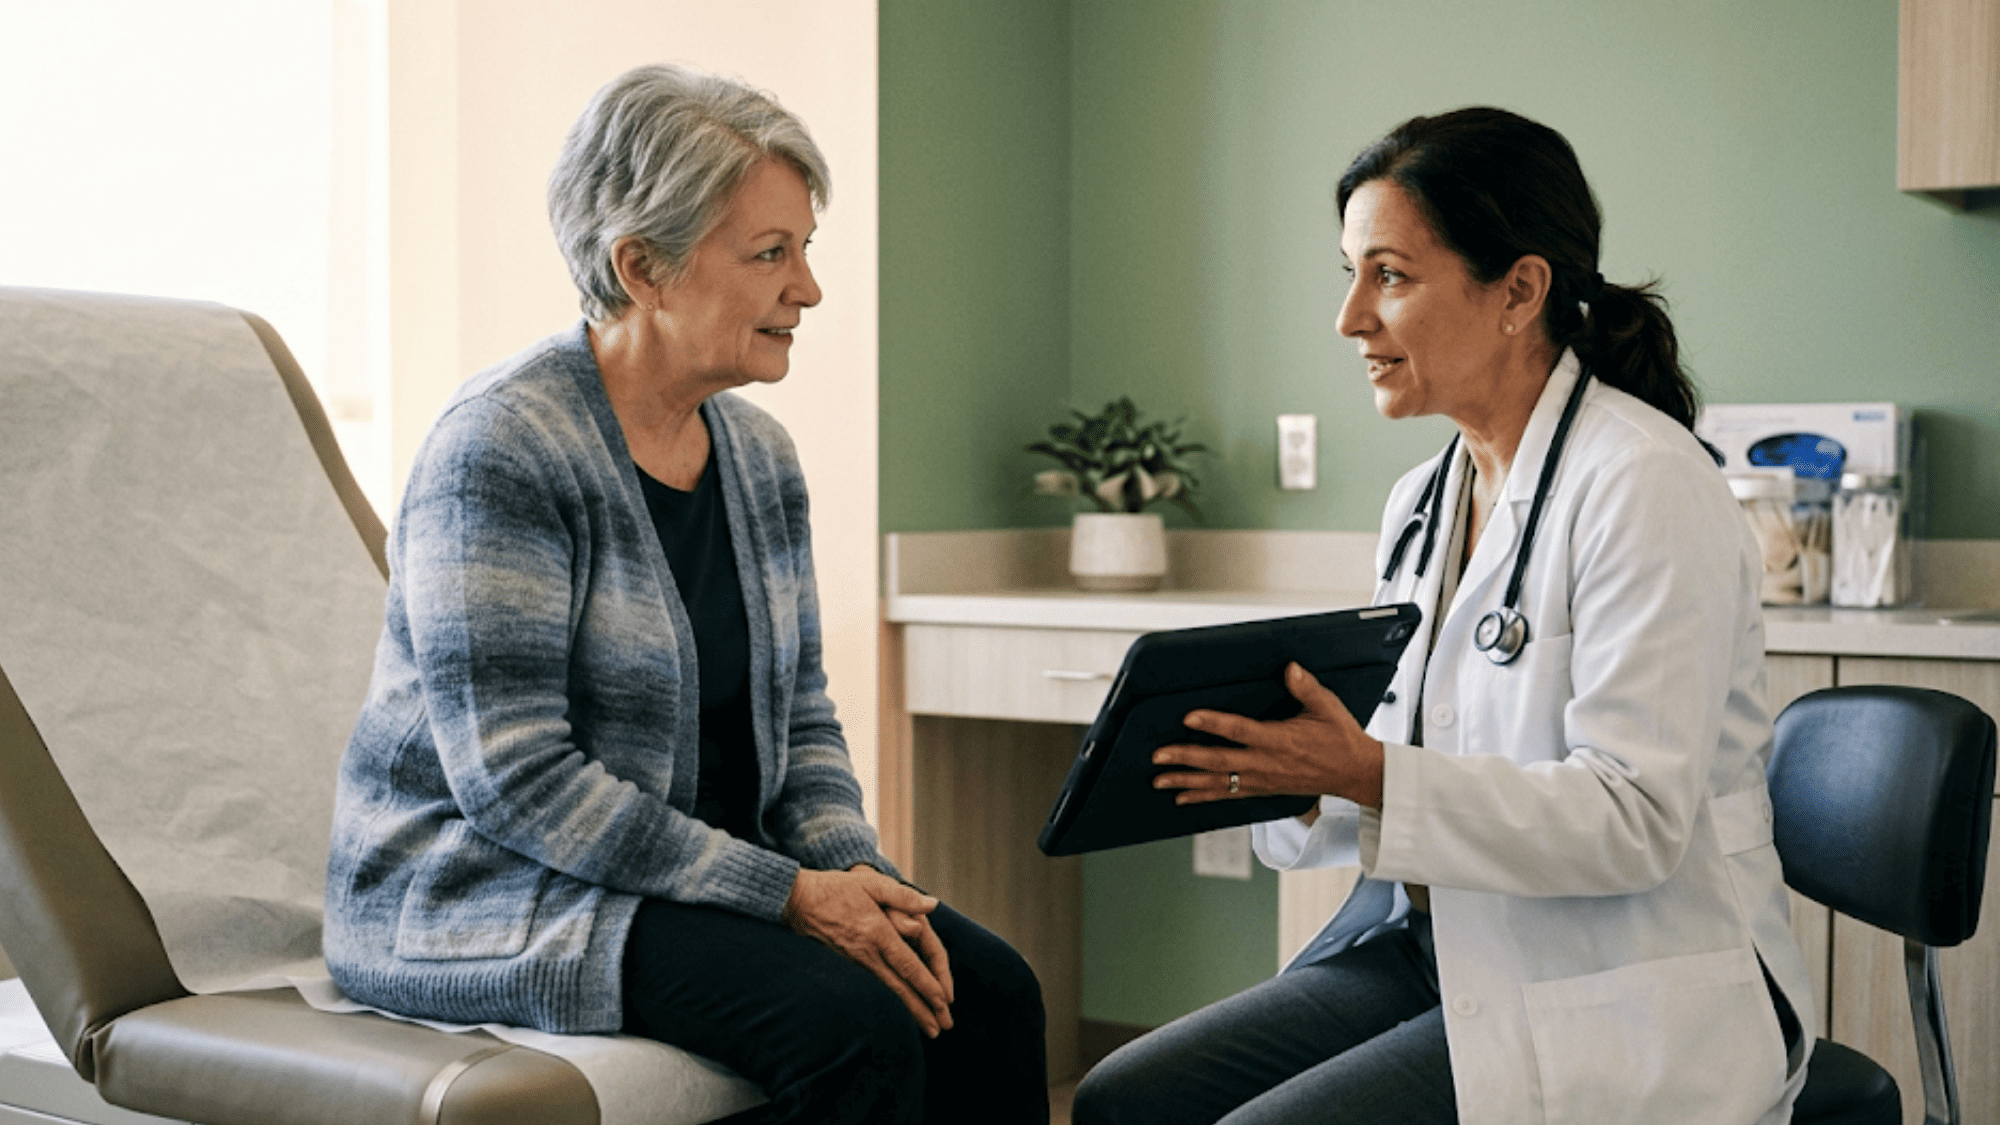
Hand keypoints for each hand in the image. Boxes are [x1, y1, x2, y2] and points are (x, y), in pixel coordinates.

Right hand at [782, 865, 954, 1035]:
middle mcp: (868, 953)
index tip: (943, 1002)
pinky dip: (894, 1001)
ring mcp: (857, 962)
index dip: (927, 985)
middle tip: (943, 1029)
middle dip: (923, 1009)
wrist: (797, 901)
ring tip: (929, 1028)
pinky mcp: (849, 965)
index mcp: (877, 933)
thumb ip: (903, 896)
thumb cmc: (836, 888)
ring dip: (911, 1011)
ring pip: (889, 992)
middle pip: (900, 987)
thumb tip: (932, 906)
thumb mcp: (871, 883)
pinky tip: (903, 1010)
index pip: (908, 965)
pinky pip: (878, 987)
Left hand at [1151, 662, 1385, 809]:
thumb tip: (1290, 668)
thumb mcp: (1327, 707)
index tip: (1189, 718)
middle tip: (1158, 757)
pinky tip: (1183, 797)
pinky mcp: (1263, 790)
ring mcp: (1263, 780)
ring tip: (1160, 781)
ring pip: (1218, 783)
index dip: (1213, 725)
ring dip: (1187, 782)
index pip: (1240, 731)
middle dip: (1186, 759)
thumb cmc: (1340, 738)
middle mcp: (1267, 763)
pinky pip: (1229, 795)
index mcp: (1280, 740)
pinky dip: (1204, 796)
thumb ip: (1306, 687)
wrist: (1355, 774)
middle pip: (1219, 762)